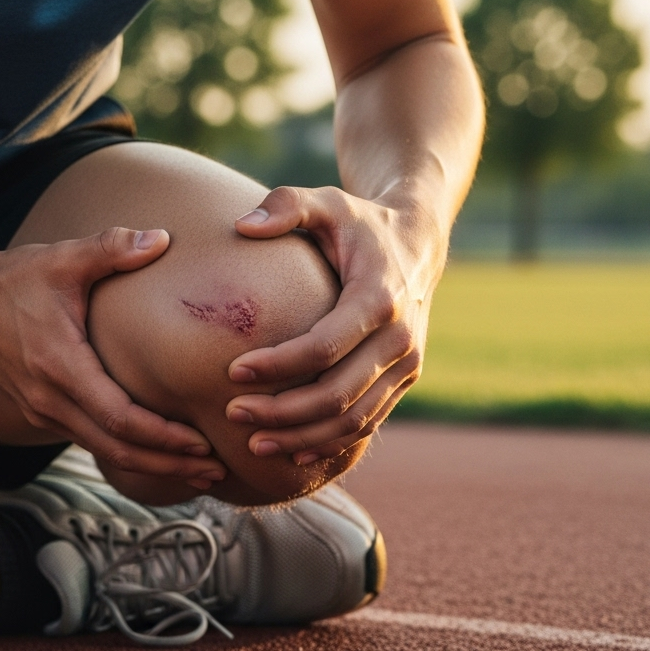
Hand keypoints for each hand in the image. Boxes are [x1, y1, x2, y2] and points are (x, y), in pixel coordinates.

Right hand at [0, 227, 225, 486]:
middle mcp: (48, 399)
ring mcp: (41, 411)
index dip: (162, 436)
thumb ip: (112, 247)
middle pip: (117, 448)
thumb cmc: (13, 277)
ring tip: (197, 470)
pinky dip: (127, 452)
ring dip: (151, 464)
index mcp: (59, 365)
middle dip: (168, 463)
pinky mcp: (41, 412)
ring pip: (103, 451)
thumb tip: (163, 238)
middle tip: (214, 471)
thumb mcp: (62, 257)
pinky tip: (158, 452)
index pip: (119, 416)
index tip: (202, 442)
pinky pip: (90, 441)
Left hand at [225, 185, 444, 464]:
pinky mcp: (404, 380)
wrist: (418, 243)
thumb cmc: (359, 222)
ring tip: (253, 444)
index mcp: (379, 298)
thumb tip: (243, 225)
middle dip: (281, 412)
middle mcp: (401, 338)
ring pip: (353, 421)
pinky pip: (367, 424)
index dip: (276, 366)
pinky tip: (291, 449)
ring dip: (301, 437)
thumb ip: (286, 204)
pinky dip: (329, 443)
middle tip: (232, 414)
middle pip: (337, 396)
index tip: (231, 372)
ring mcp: (407, 365)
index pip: (323, 347)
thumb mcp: (326, 201)